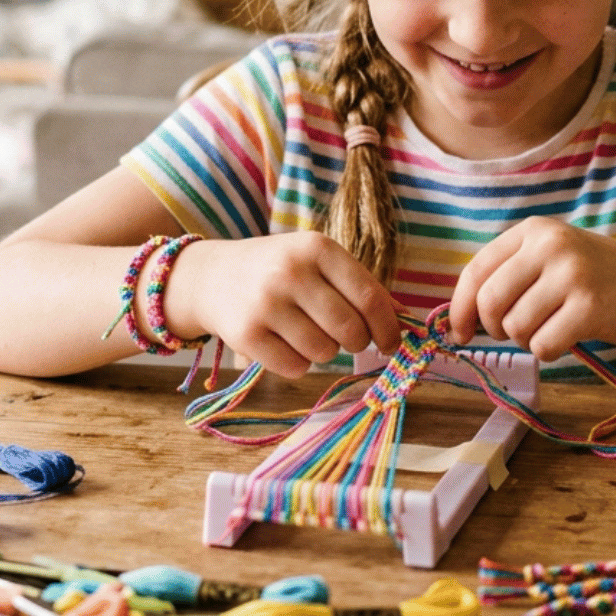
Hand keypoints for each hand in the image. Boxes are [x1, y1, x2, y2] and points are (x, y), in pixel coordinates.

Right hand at [163, 233, 402, 377]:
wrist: (212, 276)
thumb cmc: (279, 270)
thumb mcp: (317, 262)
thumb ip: (358, 286)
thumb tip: (404, 321)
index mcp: (317, 248)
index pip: (370, 297)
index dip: (388, 328)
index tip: (391, 343)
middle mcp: (291, 272)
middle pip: (350, 330)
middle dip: (356, 342)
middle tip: (346, 339)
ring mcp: (266, 303)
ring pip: (324, 352)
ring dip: (324, 352)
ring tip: (306, 333)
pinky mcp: (246, 334)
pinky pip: (295, 367)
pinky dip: (297, 363)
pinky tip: (284, 343)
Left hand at [447, 217, 615, 361]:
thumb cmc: (601, 280)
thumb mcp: (554, 260)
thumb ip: (511, 277)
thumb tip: (461, 319)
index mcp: (534, 230)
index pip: (477, 270)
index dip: (460, 307)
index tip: (459, 333)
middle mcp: (550, 246)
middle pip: (490, 303)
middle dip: (495, 329)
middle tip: (517, 332)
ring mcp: (571, 274)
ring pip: (515, 328)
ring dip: (529, 340)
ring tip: (556, 327)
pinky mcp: (590, 307)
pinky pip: (544, 345)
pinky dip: (551, 351)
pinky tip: (571, 337)